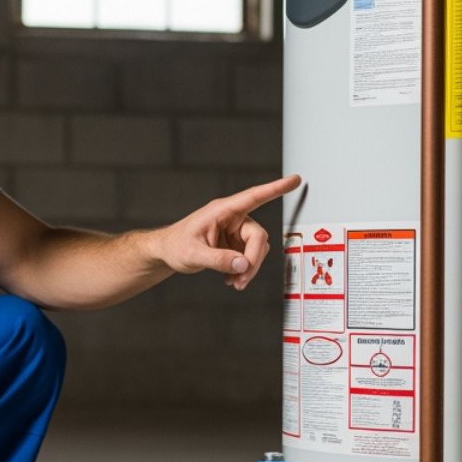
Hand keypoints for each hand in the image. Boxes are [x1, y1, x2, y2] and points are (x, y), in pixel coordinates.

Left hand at [157, 175, 301, 289]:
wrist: (166, 253)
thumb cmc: (174, 246)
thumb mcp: (193, 254)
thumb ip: (218, 259)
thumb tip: (243, 264)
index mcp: (222, 211)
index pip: (254, 197)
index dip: (276, 188)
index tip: (295, 180)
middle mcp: (231, 218)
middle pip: (258, 236)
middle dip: (253, 260)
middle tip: (241, 277)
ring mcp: (234, 232)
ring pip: (256, 249)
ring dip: (249, 268)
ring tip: (234, 281)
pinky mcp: (234, 245)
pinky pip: (249, 257)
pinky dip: (243, 270)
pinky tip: (231, 279)